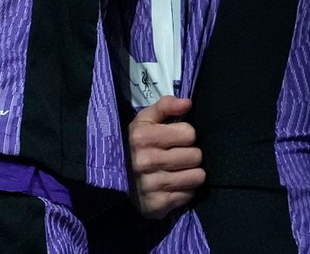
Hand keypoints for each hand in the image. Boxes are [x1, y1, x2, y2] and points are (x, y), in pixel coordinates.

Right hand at [127, 95, 204, 219]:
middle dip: (191, 154)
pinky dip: (184, 190)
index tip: (177, 139)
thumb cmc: (134, 144)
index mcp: (143, 138)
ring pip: (197, 176)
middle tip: (179, 156)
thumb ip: (166, 105)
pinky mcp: (156, 205)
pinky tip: (172, 185)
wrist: (112, 179)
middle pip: (196, 156)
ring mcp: (151, 186)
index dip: (186, 135)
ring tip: (179, 170)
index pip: (190, 134)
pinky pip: (189, 194)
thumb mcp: (145, 119)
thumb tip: (187, 103)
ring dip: (192, 173)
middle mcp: (146, 162)